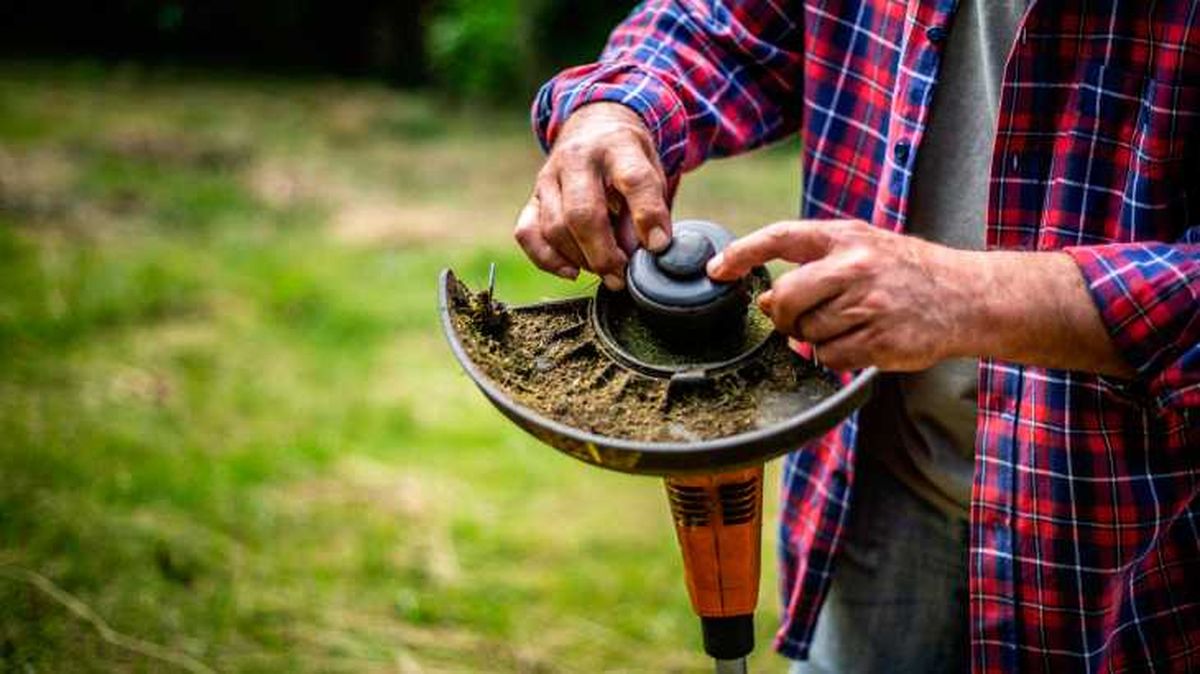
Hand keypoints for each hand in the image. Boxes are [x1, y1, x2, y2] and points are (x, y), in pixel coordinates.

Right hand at [514, 102, 671, 289]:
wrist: (593, 127)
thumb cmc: (628, 158)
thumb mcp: (652, 170)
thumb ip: (648, 208)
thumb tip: (635, 254)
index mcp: (617, 145)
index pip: (633, 180)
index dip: (647, 216)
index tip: (658, 246)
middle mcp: (577, 158)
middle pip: (582, 213)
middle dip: (603, 255)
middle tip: (621, 276)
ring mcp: (549, 176)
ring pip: (554, 228)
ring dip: (581, 260)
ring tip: (605, 270)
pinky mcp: (532, 196)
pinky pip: (527, 233)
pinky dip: (547, 259)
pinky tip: (572, 270)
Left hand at [706, 220, 977, 370]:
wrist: (966, 297)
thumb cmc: (906, 272)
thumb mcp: (862, 250)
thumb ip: (814, 268)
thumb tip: (765, 301)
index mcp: (844, 238)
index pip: (779, 237)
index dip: (741, 253)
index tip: (716, 270)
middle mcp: (853, 267)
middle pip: (785, 298)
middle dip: (782, 316)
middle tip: (798, 318)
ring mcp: (866, 305)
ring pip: (807, 334)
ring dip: (816, 337)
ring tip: (848, 324)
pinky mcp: (878, 340)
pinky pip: (829, 357)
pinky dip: (835, 357)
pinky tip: (860, 342)